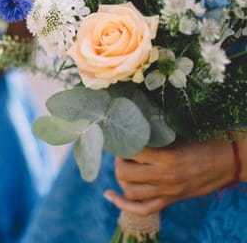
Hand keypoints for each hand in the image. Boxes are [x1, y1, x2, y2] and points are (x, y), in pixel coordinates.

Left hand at [105, 140, 235, 215]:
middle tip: (123, 153)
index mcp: (167, 158)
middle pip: (123, 173)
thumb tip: (131, 130)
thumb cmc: (204, 142)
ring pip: (129, 191)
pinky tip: (110, 195)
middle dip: (118, 161)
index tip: (120, 137)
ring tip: (124, 167)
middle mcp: (165, 177)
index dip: (121, 144)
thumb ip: (157, 137)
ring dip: (121, 178)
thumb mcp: (180, 135)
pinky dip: (123, 204)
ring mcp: (168, 192)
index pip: (130, 153)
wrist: (229, 162)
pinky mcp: (170, 200)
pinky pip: (142, 209)